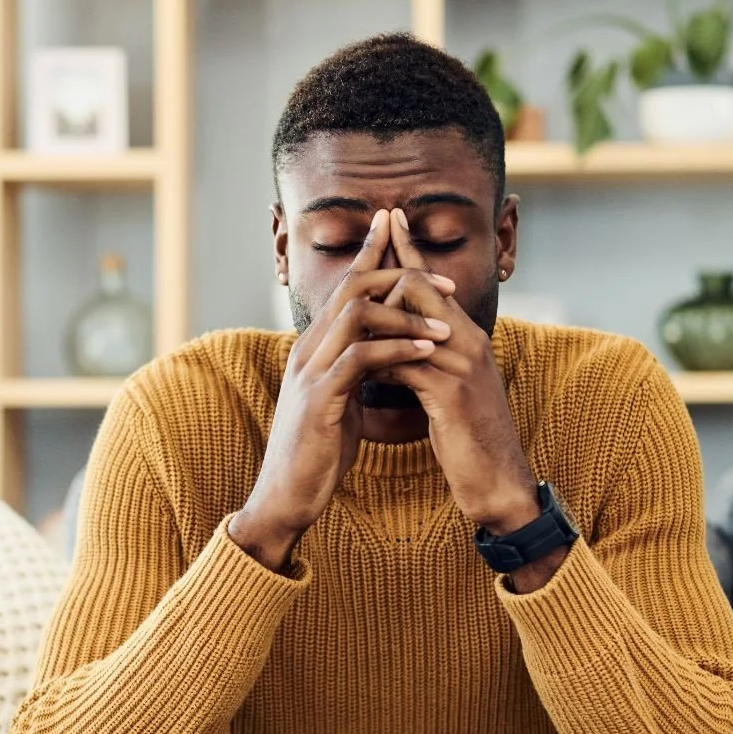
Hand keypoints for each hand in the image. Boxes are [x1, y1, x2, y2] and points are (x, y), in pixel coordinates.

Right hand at [229, 209, 455, 570]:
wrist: (288, 495)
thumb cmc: (318, 452)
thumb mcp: (339, 401)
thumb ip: (353, 372)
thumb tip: (380, 354)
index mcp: (314, 348)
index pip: (343, 287)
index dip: (373, 256)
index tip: (404, 237)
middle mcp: (308, 350)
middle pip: (350, 286)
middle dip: (398, 274)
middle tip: (444, 280)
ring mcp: (310, 372)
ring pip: (356, 314)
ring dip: (406, 315)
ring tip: (444, 326)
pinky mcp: (319, 399)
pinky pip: (360, 358)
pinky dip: (397, 350)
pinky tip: (426, 351)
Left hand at [380, 208, 539, 535]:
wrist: (498, 481)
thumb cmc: (470, 438)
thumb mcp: (449, 392)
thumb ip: (428, 363)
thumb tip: (394, 347)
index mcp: (468, 338)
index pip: (434, 281)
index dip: (410, 249)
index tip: (388, 220)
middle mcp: (469, 342)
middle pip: (419, 286)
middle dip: (384, 277)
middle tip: (362, 272)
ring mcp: (463, 366)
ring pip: (410, 319)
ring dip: (375, 319)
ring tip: (350, 321)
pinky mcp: (452, 395)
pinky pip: (406, 363)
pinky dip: (380, 362)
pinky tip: (363, 369)